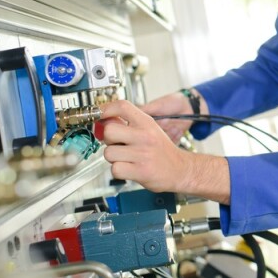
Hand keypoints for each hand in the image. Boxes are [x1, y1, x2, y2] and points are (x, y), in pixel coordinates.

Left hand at [99, 100, 229, 202]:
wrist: (180, 169)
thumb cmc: (161, 150)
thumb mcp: (149, 130)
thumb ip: (128, 124)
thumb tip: (103, 121)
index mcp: (147, 123)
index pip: (122, 106)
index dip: (104, 109)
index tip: (97, 114)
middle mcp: (145, 136)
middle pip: (109, 130)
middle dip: (108, 140)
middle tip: (117, 144)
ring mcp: (143, 154)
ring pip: (108, 153)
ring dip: (113, 158)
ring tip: (126, 158)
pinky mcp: (141, 171)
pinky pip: (115, 169)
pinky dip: (118, 171)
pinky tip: (129, 168)